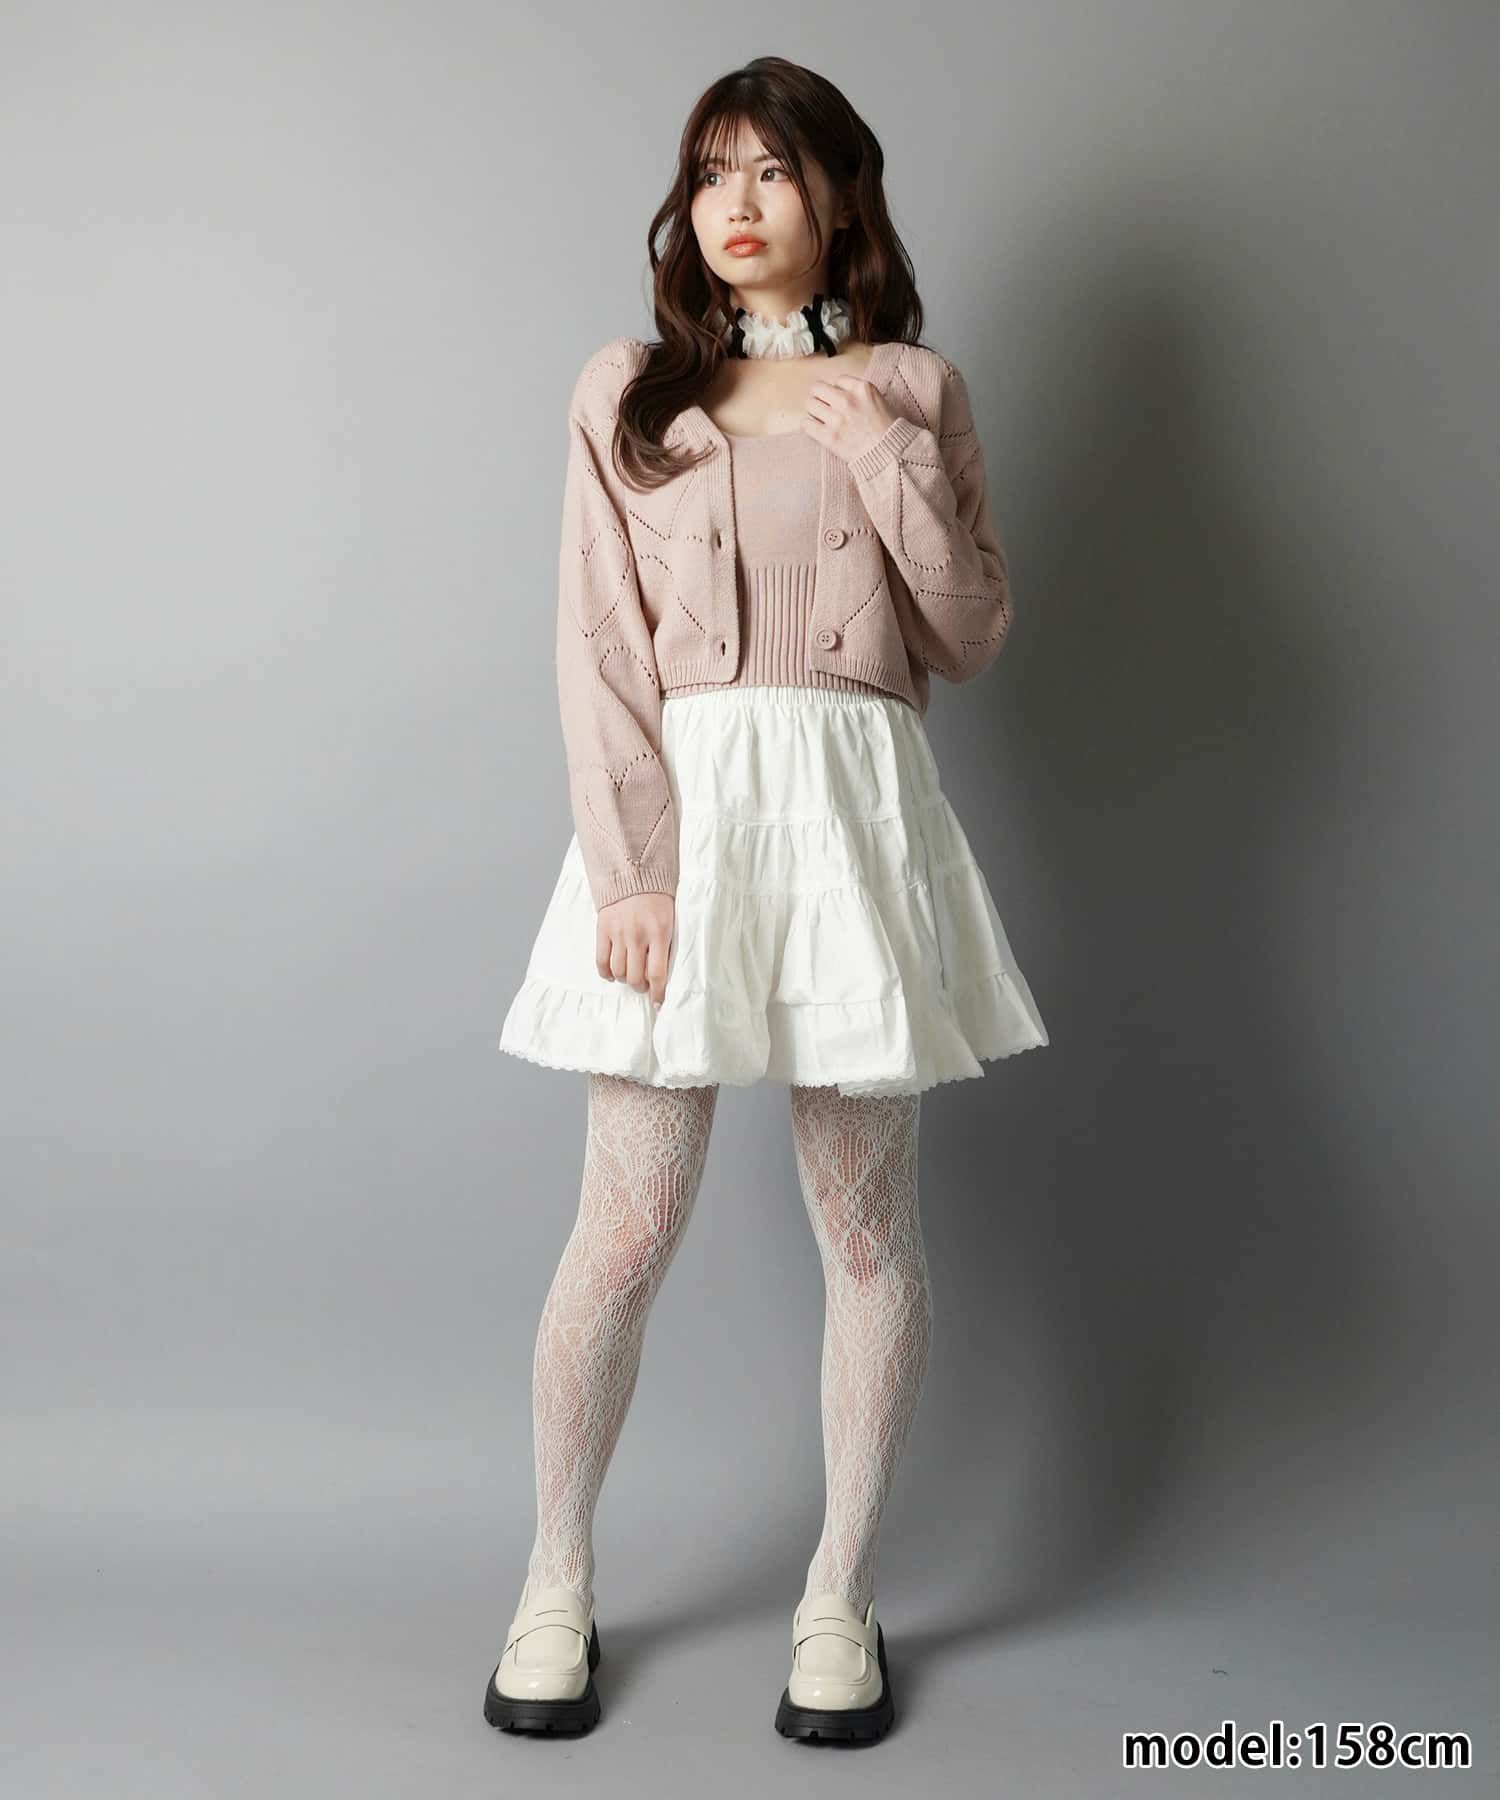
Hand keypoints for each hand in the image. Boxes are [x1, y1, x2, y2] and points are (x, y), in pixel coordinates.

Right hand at [596, 891, 674, 1007]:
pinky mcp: (603, 930)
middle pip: (635, 977)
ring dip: (624, 979)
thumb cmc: (657, 900)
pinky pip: (601, 961)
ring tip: (630, 976)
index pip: (657, 974)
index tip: (658, 1003)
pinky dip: (606, 972)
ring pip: (618, 972)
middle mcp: (638, 935)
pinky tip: (612, 973)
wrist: (633, 873)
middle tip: (643, 985)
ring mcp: (618, 933)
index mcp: (660, 933)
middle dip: (640, 987)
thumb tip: (662, 977)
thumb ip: (667, 946)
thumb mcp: (670, 921)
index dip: (657, 993)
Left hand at [801, 372, 899, 464]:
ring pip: (809, 405)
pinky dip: (808, 426)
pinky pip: (806, 424)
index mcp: (861, 388)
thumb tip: (839, 392)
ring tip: (821, 420)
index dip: (838, 391)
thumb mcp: (879, 400)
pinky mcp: (829, 437)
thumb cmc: (888, 431)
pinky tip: (816, 429)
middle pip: (817, 389)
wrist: (891, 455)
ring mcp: (837, 419)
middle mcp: (847, 400)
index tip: (841, 401)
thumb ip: (860, 393)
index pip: (837, 380)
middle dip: (820, 398)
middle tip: (825, 408)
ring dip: (814, 412)